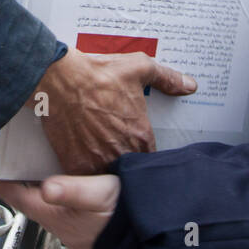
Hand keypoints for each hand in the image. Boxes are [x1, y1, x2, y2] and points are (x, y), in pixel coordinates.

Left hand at [0, 175, 119, 248]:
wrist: (150, 235)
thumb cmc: (125, 212)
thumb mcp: (99, 193)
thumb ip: (71, 189)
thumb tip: (45, 188)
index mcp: (57, 216)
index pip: (21, 200)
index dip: (5, 189)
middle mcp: (61, 228)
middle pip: (32, 207)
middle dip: (21, 191)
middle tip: (12, 175)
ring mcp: (75, 234)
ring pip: (49, 213)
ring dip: (40, 198)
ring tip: (37, 181)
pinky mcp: (89, 236)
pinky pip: (65, 218)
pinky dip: (59, 205)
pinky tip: (67, 197)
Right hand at [33, 48, 195, 174]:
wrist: (58, 79)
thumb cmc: (97, 73)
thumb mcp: (138, 68)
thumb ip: (167, 79)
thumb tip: (190, 85)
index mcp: (140, 134)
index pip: (150, 158)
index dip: (144, 153)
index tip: (136, 147)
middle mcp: (121, 152)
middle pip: (129, 169)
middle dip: (125, 161)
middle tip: (115, 149)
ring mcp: (97, 161)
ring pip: (108, 176)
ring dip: (106, 169)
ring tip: (99, 156)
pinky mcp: (75, 165)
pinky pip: (85, 180)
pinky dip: (85, 173)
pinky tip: (83, 160)